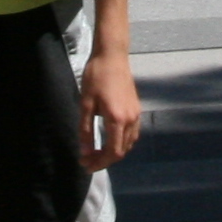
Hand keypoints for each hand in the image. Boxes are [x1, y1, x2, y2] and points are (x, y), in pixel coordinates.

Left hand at [80, 45, 142, 173]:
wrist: (112, 56)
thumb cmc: (95, 77)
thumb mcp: (85, 104)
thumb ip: (85, 130)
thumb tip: (84, 152)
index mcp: (117, 119)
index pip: (112, 152)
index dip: (99, 163)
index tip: (85, 165)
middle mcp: (131, 119)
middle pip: (121, 151)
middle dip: (104, 160)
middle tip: (87, 160)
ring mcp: (136, 114)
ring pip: (128, 144)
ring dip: (114, 152)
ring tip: (97, 153)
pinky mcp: (137, 109)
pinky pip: (132, 134)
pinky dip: (122, 142)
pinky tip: (110, 140)